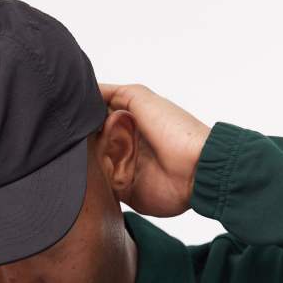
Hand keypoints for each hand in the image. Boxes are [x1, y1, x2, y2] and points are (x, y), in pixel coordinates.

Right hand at [98, 83, 211, 216]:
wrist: (196, 170)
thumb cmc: (176, 132)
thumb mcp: (143, 99)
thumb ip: (116, 93)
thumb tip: (91, 90)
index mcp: (130, 125)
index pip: (98, 121)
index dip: (90, 119)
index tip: (85, 116)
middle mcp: (126, 147)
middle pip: (93, 144)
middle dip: (93, 140)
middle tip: (105, 136)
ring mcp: (125, 170)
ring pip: (95, 165)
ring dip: (99, 159)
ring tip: (116, 154)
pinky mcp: (126, 192)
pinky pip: (103, 187)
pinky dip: (103, 180)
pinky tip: (114, 172)